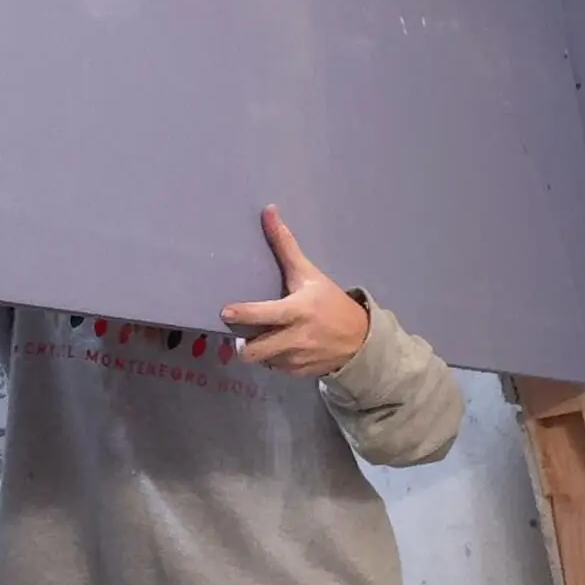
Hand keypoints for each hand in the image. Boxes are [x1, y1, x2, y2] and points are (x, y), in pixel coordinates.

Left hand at [221, 207, 369, 376]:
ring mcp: (295, 359)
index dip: (243, 315)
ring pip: (262, 360)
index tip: (225, 312)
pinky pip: (273, 368)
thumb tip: (268, 211)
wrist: (360, 340)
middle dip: (242, 345)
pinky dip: (271, 359)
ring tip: (263, 337)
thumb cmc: (329, 302)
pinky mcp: (296, 373)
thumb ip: (285, 246)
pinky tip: (280, 347)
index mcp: (297, 311)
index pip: (265, 315)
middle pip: (254, 351)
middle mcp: (295, 338)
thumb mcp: (309, 274)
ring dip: (258, 351)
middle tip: (240, 334)